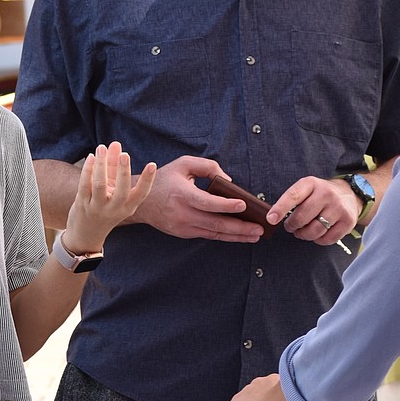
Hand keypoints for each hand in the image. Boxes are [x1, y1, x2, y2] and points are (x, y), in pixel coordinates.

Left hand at [63, 142, 156, 252]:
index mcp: (128, 207)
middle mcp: (114, 209)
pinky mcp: (82, 205)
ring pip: (100, 185)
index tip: (152, 164)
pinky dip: (87, 170)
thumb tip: (116, 145)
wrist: (86, 234)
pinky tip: (90, 157)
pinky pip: (85, 185)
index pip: (141, 194)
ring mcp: (97, 208)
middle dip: (123, 172)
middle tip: (124, 154)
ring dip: (101, 165)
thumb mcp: (113, 192)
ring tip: (102, 148)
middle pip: (121, 191)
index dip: (147, 179)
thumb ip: (114, 168)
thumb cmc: (104, 208)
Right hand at [131, 155, 264, 241]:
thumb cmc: (165, 179)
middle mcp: (183, 214)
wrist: (140, 202)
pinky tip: (240, 236)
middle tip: (259, 228)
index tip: (243, 205)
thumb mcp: (183, 164)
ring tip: (255, 235)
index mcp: (182, 194)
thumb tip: (228, 181)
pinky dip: (225, 236)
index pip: (207, 202)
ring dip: (237, 236)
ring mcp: (183, 227)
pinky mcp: (185, 234)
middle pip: (215, 223)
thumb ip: (207, 166)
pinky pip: (209, 236)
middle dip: (240, 227)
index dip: (225, 205)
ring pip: (214, 233)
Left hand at [266, 176, 360, 246]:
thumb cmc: (321, 194)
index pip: (293, 196)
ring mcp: (339, 208)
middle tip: (290, 227)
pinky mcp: (348, 221)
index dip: (280, 208)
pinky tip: (318, 233)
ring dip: (304, 235)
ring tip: (303, 231)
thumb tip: (273, 217)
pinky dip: (318, 240)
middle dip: (291, 226)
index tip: (271, 219)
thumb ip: (292, 200)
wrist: (350, 194)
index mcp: (312, 183)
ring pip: (314, 231)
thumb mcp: (307, 188)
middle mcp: (326, 194)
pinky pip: (326, 239)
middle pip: (302, 217)